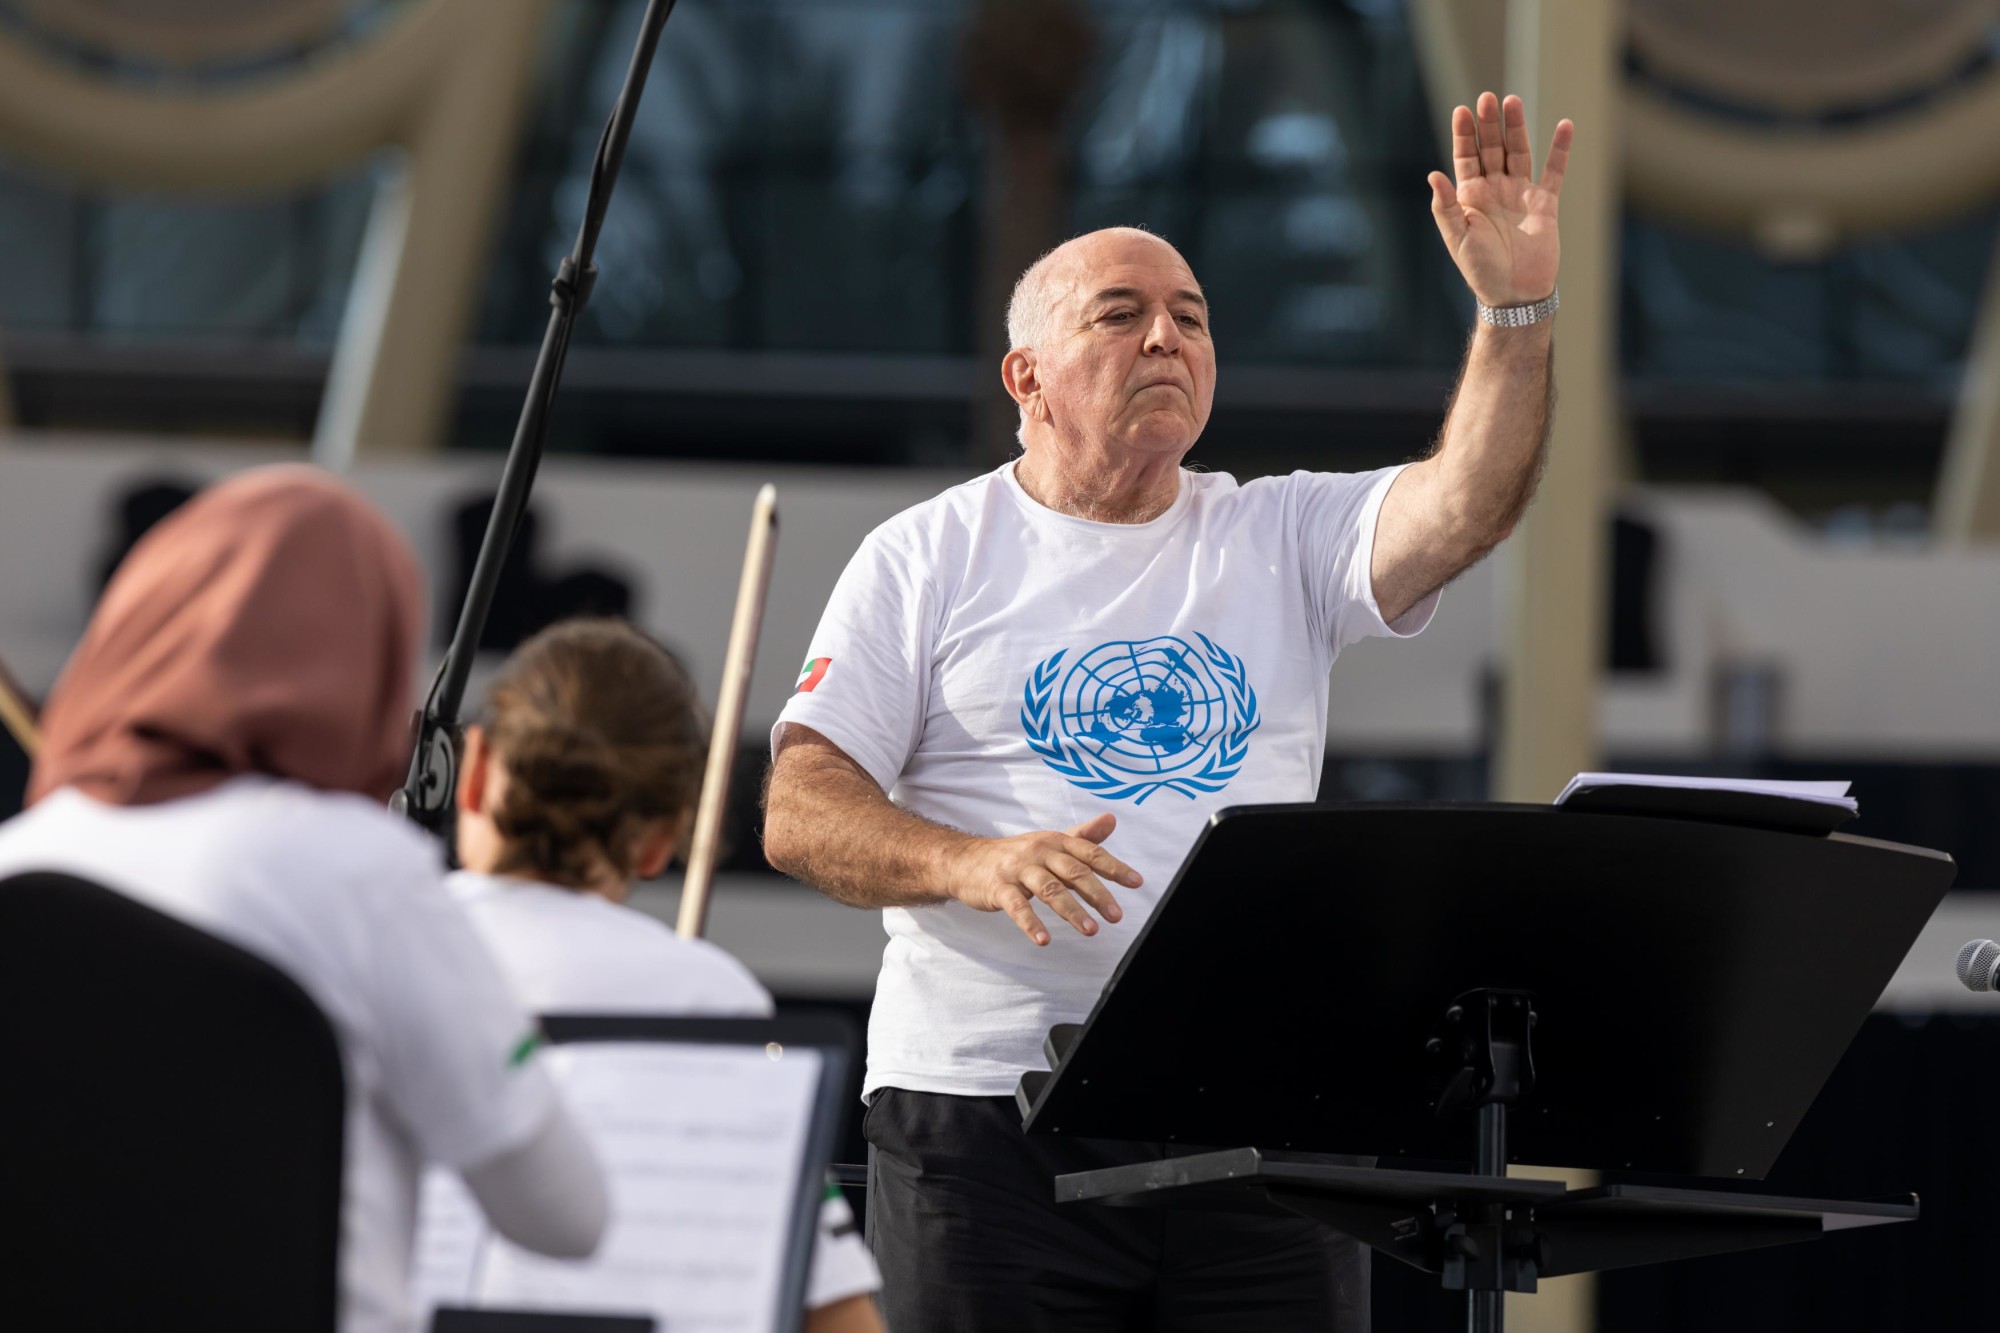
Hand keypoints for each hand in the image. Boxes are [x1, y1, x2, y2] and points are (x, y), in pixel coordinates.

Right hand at [944, 812, 1140, 945]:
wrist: (965, 860)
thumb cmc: (1015, 855)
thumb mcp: (1050, 843)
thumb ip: (1082, 836)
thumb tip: (1112, 820)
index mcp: (1055, 841)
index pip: (1089, 853)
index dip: (1114, 867)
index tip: (1136, 882)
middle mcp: (1039, 851)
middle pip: (1073, 871)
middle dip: (1098, 894)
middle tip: (1117, 916)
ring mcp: (1017, 869)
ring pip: (1049, 889)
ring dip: (1072, 911)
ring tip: (1091, 930)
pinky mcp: (998, 888)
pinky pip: (1016, 906)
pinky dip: (1030, 923)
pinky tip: (1043, 940)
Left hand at [1428, 91, 1572, 308]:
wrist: (1515, 294)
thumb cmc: (1481, 270)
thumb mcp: (1458, 238)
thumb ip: (1446, 207)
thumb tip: (1433, 174)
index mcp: (1470, 197)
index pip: (1466, 158)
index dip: (1464, 135)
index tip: (1462, 111)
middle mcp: (1494, 190)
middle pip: (1491, 148)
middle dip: (1488, 124)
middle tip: (1486, 98)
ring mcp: (1520, 193)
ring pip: (1519, 152)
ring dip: (1516, 127)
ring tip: (1512, 101)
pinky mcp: (1545, 203)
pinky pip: (1554, 171)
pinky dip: (1559, 149)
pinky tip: (1564, 125)